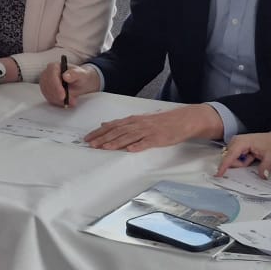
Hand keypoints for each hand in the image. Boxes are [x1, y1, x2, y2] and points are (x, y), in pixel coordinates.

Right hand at [41, 62, 99, 108]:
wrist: (80, 83)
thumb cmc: (80, 77)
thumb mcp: (81, 75)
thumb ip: (74, 74)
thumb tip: (65, 76)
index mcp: (54, 66)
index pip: (51, 76)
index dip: (56, 86)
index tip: (63, 95)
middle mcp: (47, 74)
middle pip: (47, 86)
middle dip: (58, 95)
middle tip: (70, 101)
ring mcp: (45, 83)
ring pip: (48, 94)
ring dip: (60, 100)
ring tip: (72, 101)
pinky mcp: (46, 91)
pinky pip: (49, 99)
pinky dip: (59, 102)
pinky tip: (67, 101)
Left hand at [85, 104, 218, 152]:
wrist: (182, 120)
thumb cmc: (161, 122)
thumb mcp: (139, 120)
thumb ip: (122, 123)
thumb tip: (105, 124)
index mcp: (133, 120)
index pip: (112, 126)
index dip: (99, 132)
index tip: (88, 138)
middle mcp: (138, 124)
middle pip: (117, 131)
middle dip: (103, 138)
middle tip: (91, 144)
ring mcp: (148, 131)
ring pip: (129, 136)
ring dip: (116, 142)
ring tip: (105, 148)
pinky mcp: (158, 138)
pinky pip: (146, 142)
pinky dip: (138, 145)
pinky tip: (130, 149)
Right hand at [217, 126, 270, 177]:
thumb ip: (265, 167)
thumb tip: (262, 176)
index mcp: (241, 142)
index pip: (230, 156)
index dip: (224, 166)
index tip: (218, 174)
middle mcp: (235, 141)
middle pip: (230, 159)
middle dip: (240, 164)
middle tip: (253, 159)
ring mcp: (235, 143)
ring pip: (232, 160)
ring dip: (242, 163)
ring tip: (253, 157)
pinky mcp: (236, 146)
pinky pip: (235, 158)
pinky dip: (242, 160)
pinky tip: (250, 156)